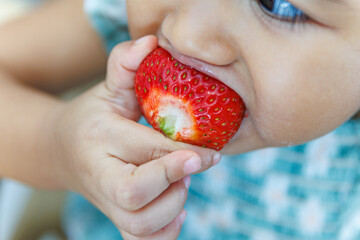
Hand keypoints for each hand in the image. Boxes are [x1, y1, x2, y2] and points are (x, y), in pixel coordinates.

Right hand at [48, 36, 220, 238]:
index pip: (144, 152)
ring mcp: (106, 203)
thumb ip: (126, 64)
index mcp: (101, 138)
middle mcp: (100, 175)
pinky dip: (165, 233)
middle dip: (173, 183)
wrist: (64, 151)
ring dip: (172, 208)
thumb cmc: (94, 118)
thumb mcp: (108, 88)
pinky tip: (176, 210)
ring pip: (142, 225)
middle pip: (136, 196)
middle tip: (191, 165)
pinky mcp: (115, 219)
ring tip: (179, 184)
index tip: (210, 155)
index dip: (180, 156)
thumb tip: (151, 41)